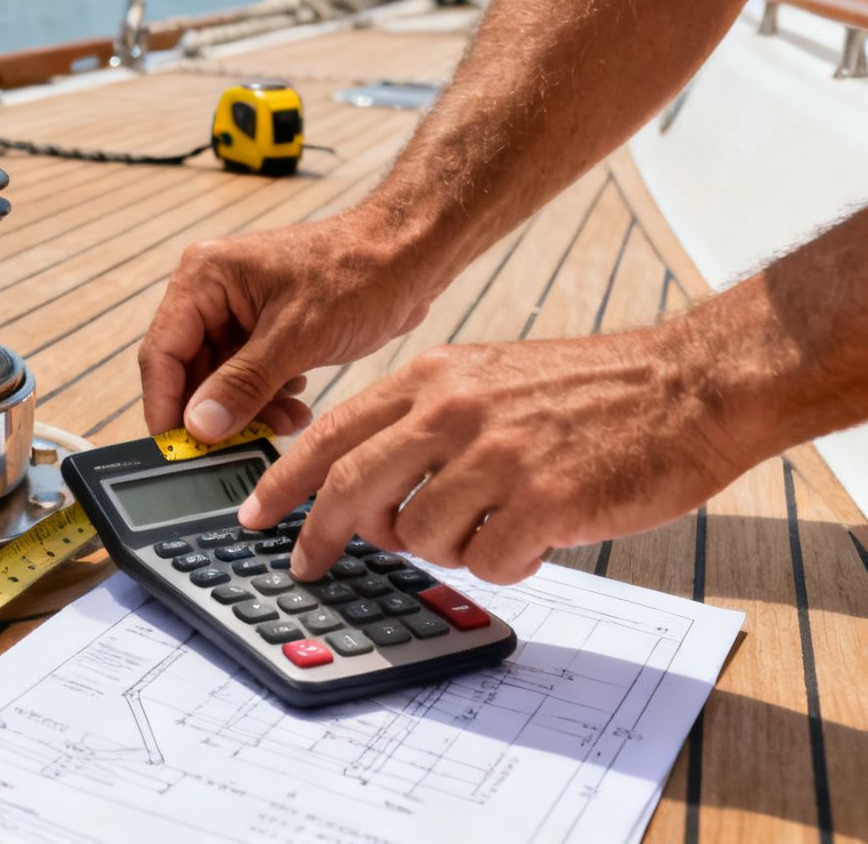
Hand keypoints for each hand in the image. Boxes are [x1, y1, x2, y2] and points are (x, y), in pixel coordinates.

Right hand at [139, 211, 437, 440]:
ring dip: (249, 409)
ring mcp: (238, 311)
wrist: (410, 256)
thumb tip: (201, 426)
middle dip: (217, 412)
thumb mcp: (297, 336)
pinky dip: (268, 398)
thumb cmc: (358, 273)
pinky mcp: (265, 328)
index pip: (163, 351)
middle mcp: (212, 292)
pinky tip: (298, 404)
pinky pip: (248, 376)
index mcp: (204, 277)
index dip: (166, 405)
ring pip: (220, 379)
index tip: (177, 450)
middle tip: (239, 447)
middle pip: (189, 370)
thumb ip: (243, 384)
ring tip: (287, 421)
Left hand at [235, 328, 745, 583]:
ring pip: (420, 534)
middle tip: (306, 563)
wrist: (689, 386)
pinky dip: (503, 564)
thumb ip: (424, 418)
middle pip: (350, 487)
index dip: (282, 481)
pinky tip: (532, 541)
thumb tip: (362, 481)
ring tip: (486, 528)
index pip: (330, 433)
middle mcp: (453, 411)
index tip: (252, 516)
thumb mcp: (488, 377)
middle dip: (318, 534)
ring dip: (442, 548)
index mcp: (434, 378)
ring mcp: (497, 456)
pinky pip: (487, 562)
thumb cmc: (592, 390)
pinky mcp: (543, 502)